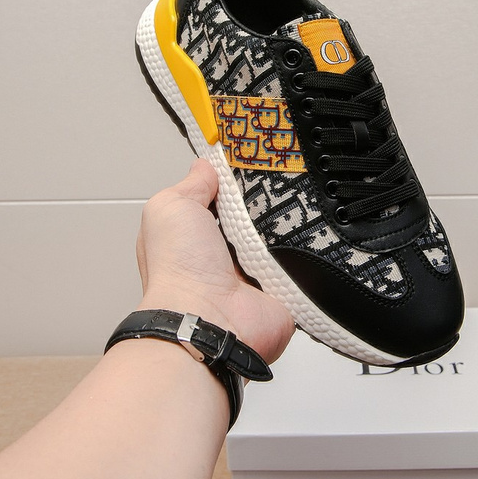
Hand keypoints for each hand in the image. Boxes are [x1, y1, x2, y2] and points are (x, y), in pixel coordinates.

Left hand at [135, 158, 294, 364]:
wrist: (209, 320)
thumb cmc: (179, 269)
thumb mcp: (171, 208)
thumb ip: (191, 184)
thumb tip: (206, 166)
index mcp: (196, 236)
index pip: (221, 199)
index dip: (235, 180)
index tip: (254, 158)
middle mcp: (225, 256)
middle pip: (256, 215)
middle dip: (267, 199)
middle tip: (280, 178)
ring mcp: (255, 273)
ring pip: (282, 235)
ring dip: (287, 223)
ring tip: (294, 205)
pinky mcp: (282, 288)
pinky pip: (303, 261)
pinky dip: (305, 249)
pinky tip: (306, 234)